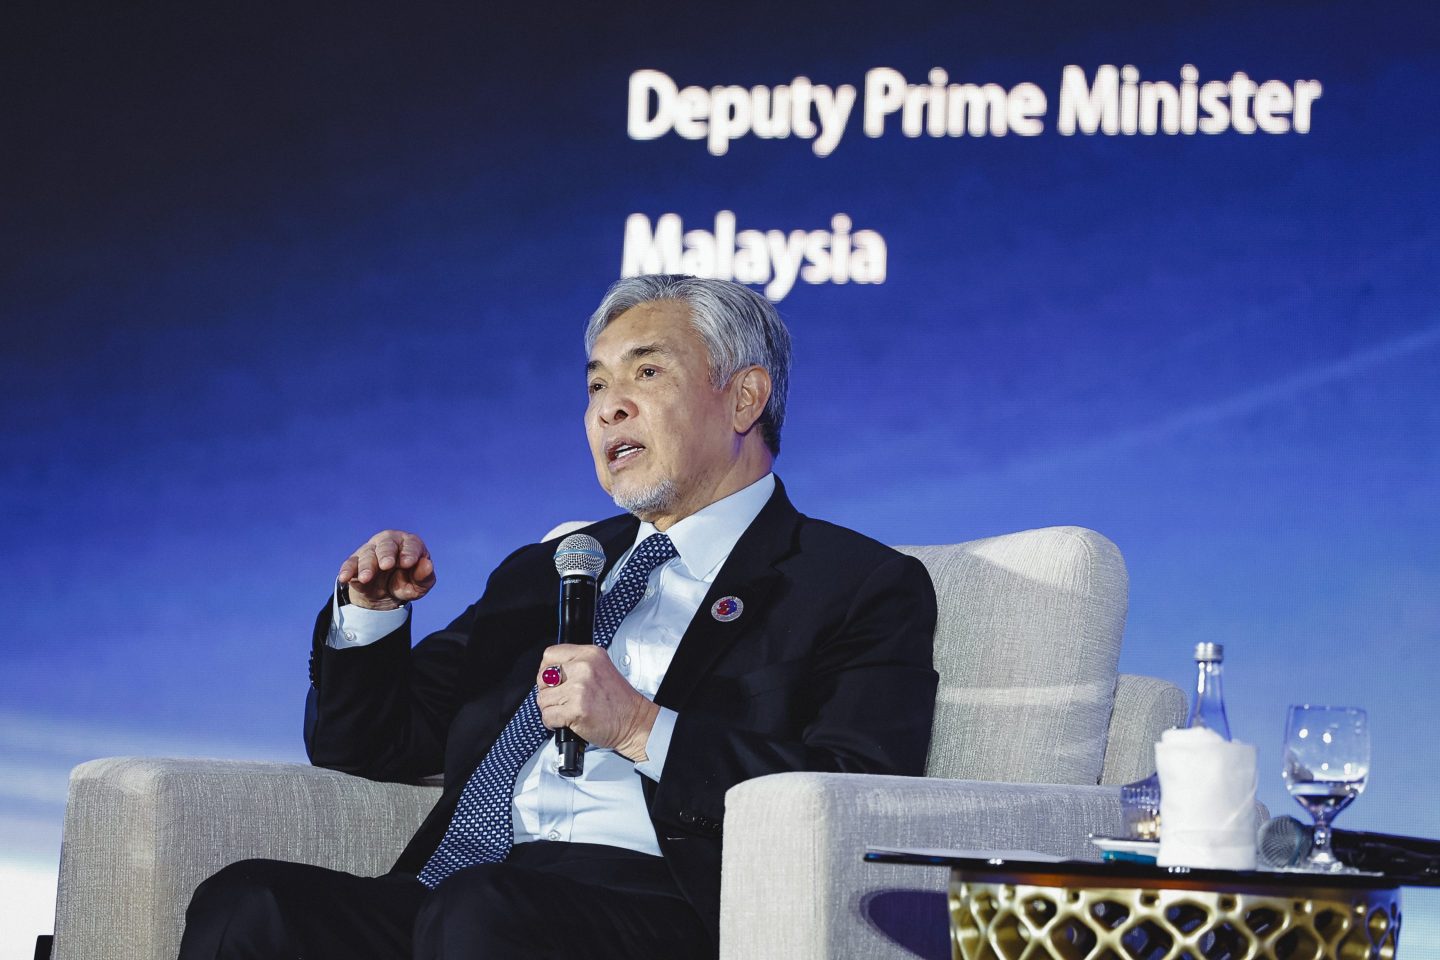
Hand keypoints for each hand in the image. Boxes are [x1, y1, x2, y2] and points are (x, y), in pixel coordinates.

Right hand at [337, 530, 435, 609]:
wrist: (386, 593)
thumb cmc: (407, 581)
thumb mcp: (420, 584)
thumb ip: (425, 576)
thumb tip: (428, 565)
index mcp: (409, 544)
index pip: (411, 545)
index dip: (409, 553)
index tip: (408, 563)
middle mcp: (389, 543)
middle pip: (386, 544)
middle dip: (386, 554)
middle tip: (386, 565)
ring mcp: (371, 551)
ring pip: (367, 554)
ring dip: (367, 566)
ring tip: (367, 578)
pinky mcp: (356, 562)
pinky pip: (350, 564)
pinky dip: (347, 570)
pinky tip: (345, 578)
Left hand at [535, 645, 658, 761]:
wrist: (635, 722)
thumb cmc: (619, 702)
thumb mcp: (600, 669)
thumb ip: (576, 666)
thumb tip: (549, 672)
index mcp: (590, 654)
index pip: (550, 654)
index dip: (547, 670)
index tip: (554, 681)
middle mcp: (584, 667)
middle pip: (543, 677)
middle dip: (548, 692)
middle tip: (562, 699)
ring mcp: (579, 688)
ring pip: (543, 699)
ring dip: (552, 709)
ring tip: (568, 711)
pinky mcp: (576, 709)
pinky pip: (548, 716)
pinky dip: (554, 723)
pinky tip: (567, 721)